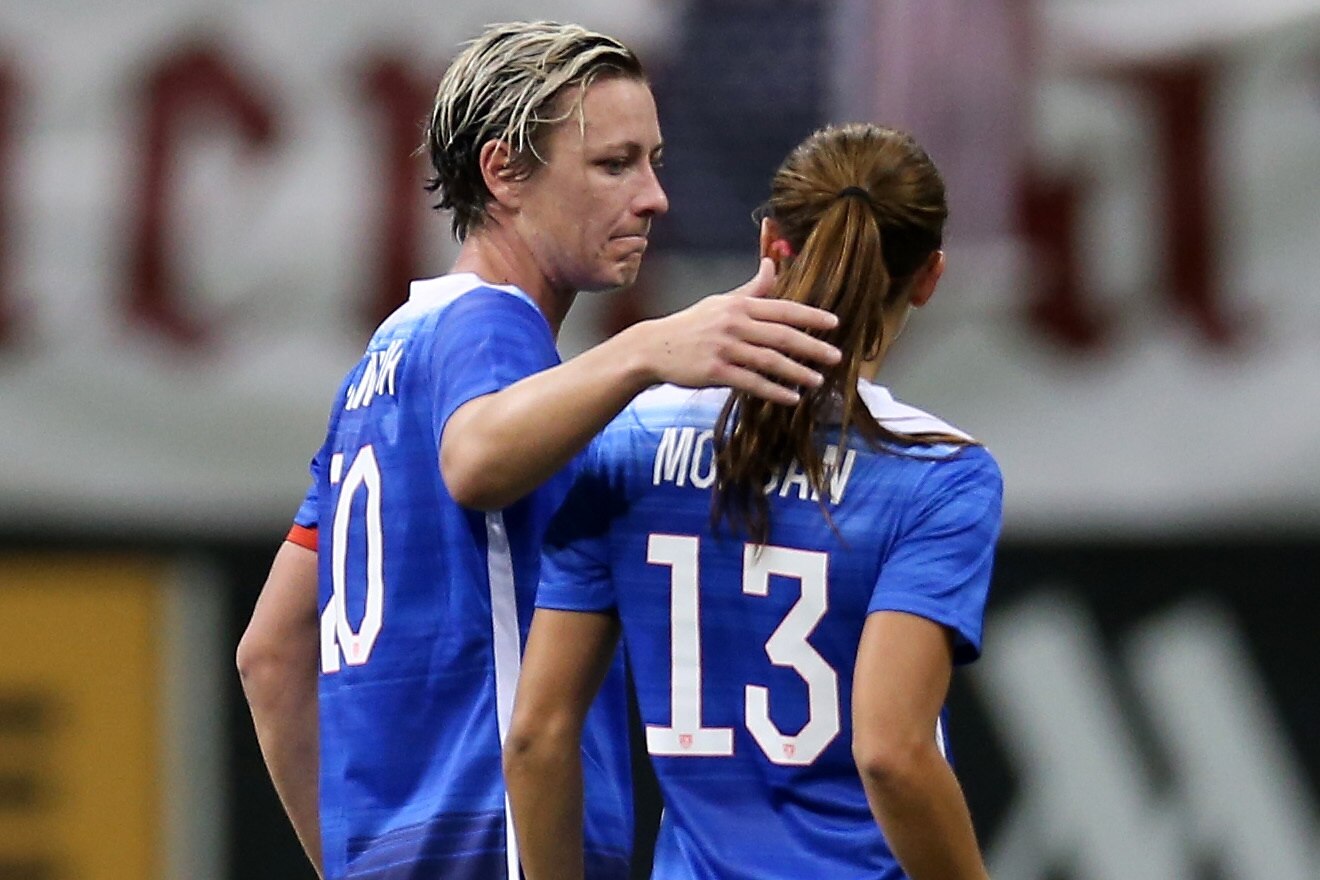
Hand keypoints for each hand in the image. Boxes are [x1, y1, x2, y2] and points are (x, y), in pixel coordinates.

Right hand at [633, 259, 841, 404]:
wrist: (654, 348)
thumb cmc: (691, 325)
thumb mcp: (720, 301)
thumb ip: (751, 289)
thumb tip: (772, 264)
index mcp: (738, 305)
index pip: (783, 309)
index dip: (811, 317)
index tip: (834, 325)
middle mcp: (734, 324)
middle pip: (782, 336)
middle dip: (813, 347)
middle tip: (836, 357)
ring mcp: (724, 348)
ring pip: (770, 361)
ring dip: (798, 372)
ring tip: (818, 381)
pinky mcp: (715, 372)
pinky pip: (752, 383)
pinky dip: (774, 391)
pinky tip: (792, 398)